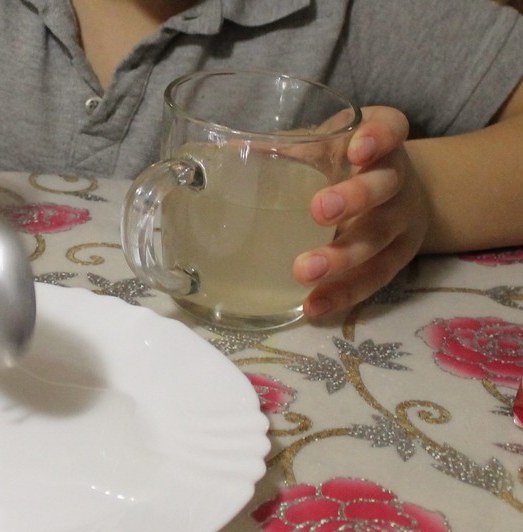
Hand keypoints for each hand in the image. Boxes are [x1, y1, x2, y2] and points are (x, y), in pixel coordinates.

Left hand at [293, 106, 428, 317]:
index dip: (378, 137)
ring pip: (380, 237)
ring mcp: (402, 220)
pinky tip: (314, 306)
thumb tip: (226, 154)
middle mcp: (397, 177)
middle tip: (319, 211)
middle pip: (386, 185)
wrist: (395, 195)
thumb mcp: (321, 147)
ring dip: (343, 256)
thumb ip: (285, 151)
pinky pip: (375, 278)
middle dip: (355, 198)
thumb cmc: (344, 163)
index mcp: (379, 140)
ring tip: (305, 270)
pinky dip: (344, 293)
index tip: (356, 148)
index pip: (391, 128)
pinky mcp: (399, 257)